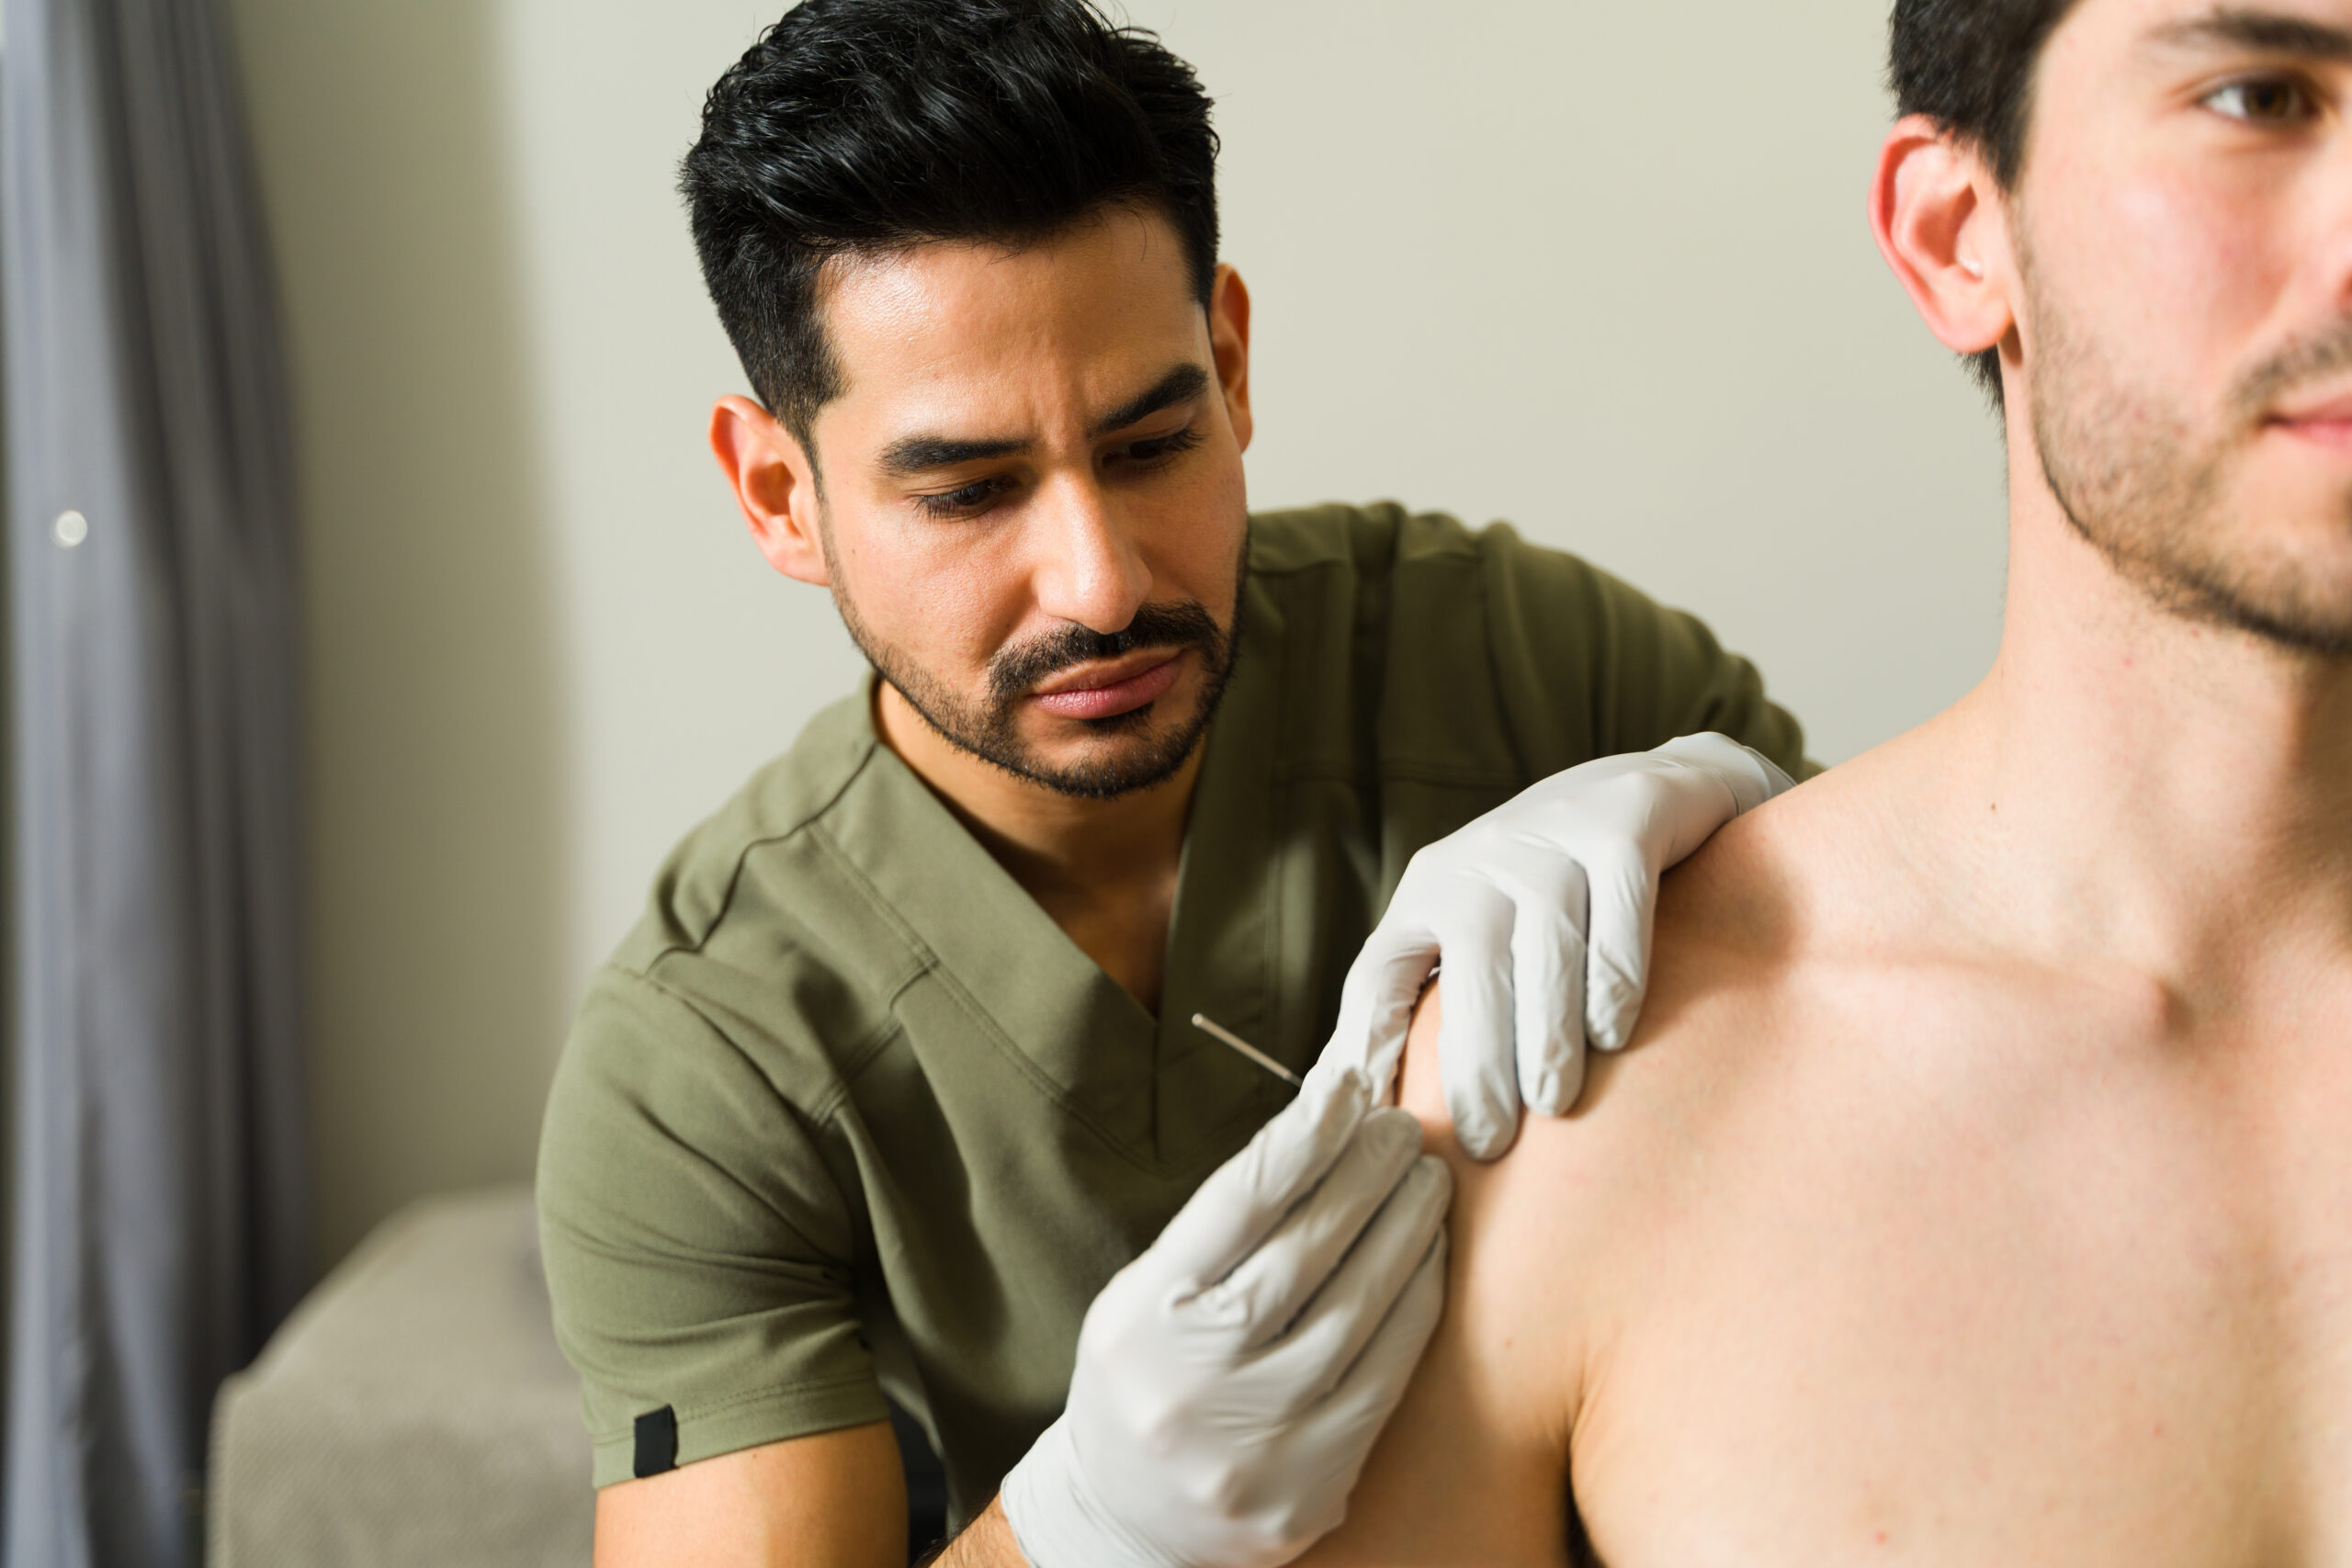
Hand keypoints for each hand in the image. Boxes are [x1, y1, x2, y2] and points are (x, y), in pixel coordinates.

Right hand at [999, 1068, 1449, 1567]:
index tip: (1348, 1086)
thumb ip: (1220, 1231)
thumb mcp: (1146, 1297)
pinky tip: (1430, 1260)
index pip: (1239, 1202)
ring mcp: (1255, 1441)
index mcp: (1143, 1317)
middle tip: (1403, 1128)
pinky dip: (1416, 1308)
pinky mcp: (1309, 1487)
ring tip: (1428, 1180)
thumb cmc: (1146, 1383)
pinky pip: (1386, 1378)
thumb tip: (1318, 1133)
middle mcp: (1193, 1380)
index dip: (1303, 1135)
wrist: (1125, 1530)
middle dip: (1366, 1173)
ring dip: (1406, 1230)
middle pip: (1306, 1250)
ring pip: (1357, 1311)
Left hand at [1318, 732, 1794, 1158]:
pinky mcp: (1624, 823)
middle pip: (1469, 969)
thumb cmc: (1557, 887)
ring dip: (1547, 1032)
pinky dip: (1616, 976)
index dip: (1367, 1050)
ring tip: (1553, 1102)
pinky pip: (1619, 910)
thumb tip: (1373, 1105)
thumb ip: (1436, 995)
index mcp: (1429, 891)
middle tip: (1488, 1140)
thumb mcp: (1480, 925)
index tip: (1376, 1124)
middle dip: (1475, 1061)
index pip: (1378, 977)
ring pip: (1545, 947)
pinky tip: (1614, 1034)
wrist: (1658, 786)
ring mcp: (1553, 837)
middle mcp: (1480, 859)